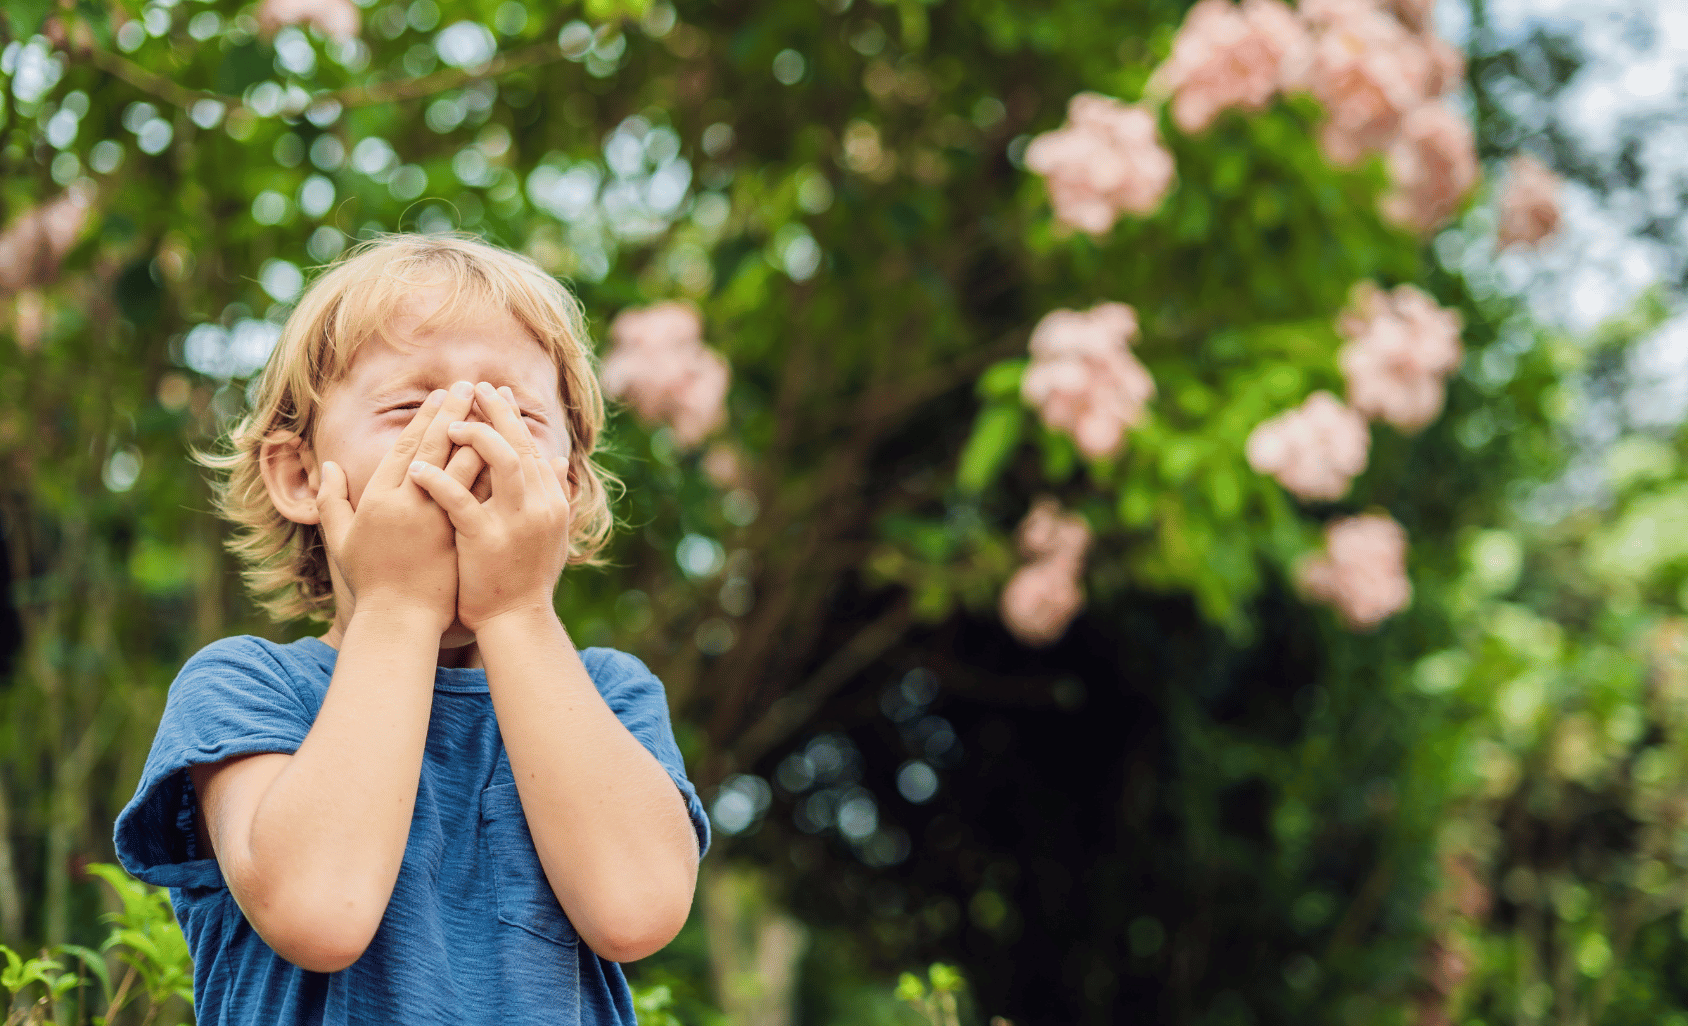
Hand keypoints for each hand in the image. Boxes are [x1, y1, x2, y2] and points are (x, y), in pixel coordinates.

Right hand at [314, 382, 487, 629]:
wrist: (401, 620)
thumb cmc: (370, 581)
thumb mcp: (342, 539)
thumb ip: (332, 500)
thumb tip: (327, 465)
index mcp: (379, 500)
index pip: (406, 449)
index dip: (423, 420)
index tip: (438, 396)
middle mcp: (408, 505)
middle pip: (434, 448)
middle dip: (452, 414)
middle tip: (467, 386)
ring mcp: (437, 520)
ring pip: (462, 468)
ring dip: (478, 434)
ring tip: (491, 410)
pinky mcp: (461, 536)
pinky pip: (481, 496)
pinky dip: (494, 472)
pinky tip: (509, 452)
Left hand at [406, 381, 572, 633]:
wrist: (517, 622)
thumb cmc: (527, 580)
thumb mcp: (550, 534)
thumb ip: (554, 494)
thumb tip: (558, 459)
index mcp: (550, 501)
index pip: (531, 446)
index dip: (512, 417)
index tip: (494, 393)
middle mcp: (539, 506)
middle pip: (519, 444)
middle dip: (496, 412)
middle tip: (473, 387)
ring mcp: (515, 521)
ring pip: (501, 461)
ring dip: (473, 436)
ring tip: (447, 422)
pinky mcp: (485, 538)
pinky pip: (459, 500)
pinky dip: (438, 480)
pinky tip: (417, 468)